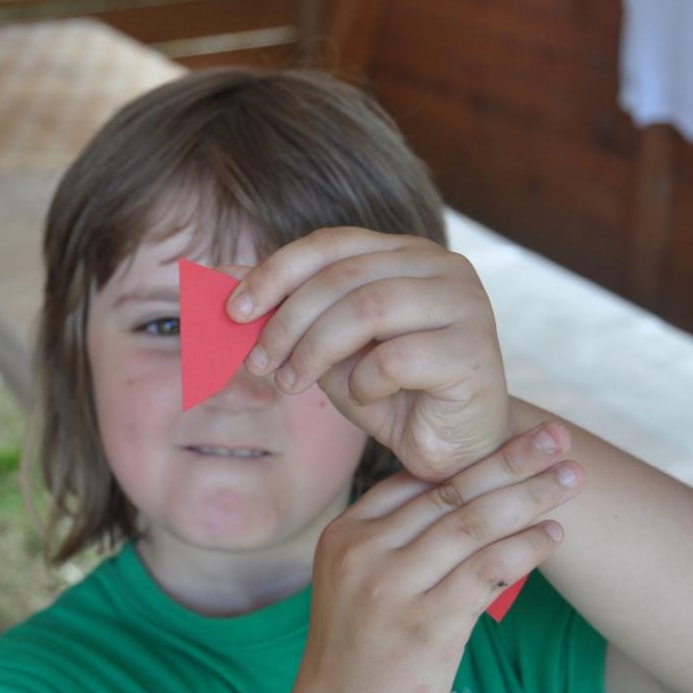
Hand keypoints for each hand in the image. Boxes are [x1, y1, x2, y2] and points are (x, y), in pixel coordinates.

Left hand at [227, 227, 507, 480]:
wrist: (449, 447)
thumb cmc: (389, 392)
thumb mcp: (325, 346)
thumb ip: (284, 309)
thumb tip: (217, 278)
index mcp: (405, 253)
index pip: (330, 244)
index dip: (275, 272)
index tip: (234, 311)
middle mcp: (441, 267)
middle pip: (343, 277)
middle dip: (288, 322)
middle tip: (260, 363)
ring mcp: (465, 304)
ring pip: (368, 309)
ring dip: (315, 351)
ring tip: (293, 383)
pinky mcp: (474, 350)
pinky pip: (397, 358)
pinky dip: (364, 383)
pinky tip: (365, 399)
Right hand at [281, 421, 581, 692]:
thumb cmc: (358, 657)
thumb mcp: (357, 586)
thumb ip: (396, 544)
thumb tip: (460, 502)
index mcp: (344, 535)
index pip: (413, 480)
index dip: (470, 455)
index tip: (516, 435)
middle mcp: (362, 552)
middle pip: (448, 492)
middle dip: (510, 460)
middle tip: (556, 437)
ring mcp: (390, 588)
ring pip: (471, 523)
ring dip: (529, 497)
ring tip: (571, 480)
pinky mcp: (424, 626)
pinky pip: (487, 571)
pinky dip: (525, 548)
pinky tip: (552, 536)